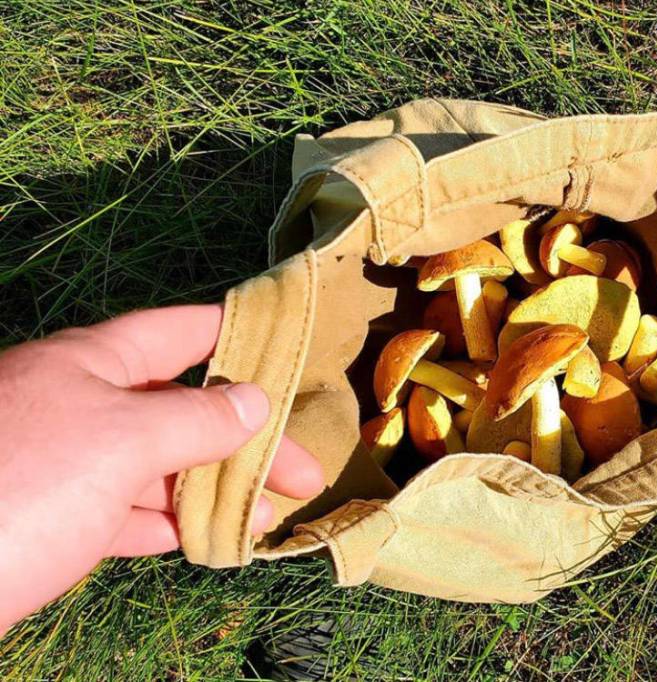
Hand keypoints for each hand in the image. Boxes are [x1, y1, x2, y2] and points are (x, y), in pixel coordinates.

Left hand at [0, 305, 324, 634]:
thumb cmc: (20, 486)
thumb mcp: (120, 441)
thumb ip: (194, 419)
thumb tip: (253, 402)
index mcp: (89, 364)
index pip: (179, 333)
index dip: (237, 335)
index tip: (291, 349)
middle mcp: (76, 405)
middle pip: (179, 408)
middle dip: (244, 440)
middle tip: (304, 475)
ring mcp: (61, 464)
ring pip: (155, 466)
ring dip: (214, 489)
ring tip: (269, 516)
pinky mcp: (48, 520)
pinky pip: (124, 512)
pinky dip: (167, 524)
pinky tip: (203, 540)